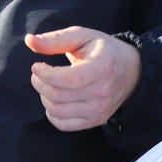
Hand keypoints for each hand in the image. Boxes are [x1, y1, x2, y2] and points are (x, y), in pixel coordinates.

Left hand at [26, 26, 140, 131]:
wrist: (132, 71)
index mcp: (102, 68)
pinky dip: (52, 114)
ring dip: (44, 97)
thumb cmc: (104, 51)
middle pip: (58, 96)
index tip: (36, 66)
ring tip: (46, 85)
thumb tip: (29, 40)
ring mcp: (100, 110)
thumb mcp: (82, 36)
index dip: (45, 74)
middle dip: (40, 83)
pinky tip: (54, 100)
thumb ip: (55, 39)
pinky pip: (64, 125)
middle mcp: (102, 92)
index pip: (67, 79)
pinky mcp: (96, 120)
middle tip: (38, 74)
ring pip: (57, 111)